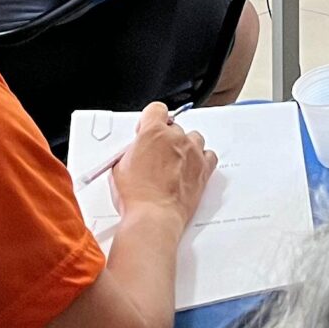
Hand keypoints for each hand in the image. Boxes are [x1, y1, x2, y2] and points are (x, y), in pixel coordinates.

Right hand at [110, 103, 215, 225]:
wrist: (153, 217)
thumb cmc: (136, 197)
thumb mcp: (119, 168)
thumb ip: (131, 152)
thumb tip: (135, 152)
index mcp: (153, 133)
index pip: (157, 109)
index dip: (151, 118)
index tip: (147, 128)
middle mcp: (175, 138)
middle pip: (174, 127)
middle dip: (166, 138)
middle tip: (157, 155)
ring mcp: (192, 152)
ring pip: (194, 138)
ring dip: (185, 146)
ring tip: (175, 162)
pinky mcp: (204, 168)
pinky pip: (209, 155)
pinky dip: (202, 159)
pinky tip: (192, 167)